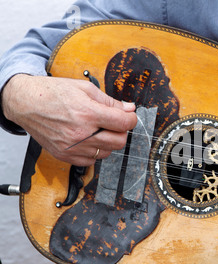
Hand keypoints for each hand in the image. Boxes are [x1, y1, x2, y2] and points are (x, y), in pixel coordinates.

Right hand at [1, 74, 137, 165]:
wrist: (26, 103)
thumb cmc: (53, 93)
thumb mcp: (85, 88)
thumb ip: (110, 101)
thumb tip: (129, 109)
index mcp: (88, 113)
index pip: (124, 123)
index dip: (131, 119)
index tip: (129, 117)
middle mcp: (81, 133)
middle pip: (119, 141)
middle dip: (121, 132)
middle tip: (115, 123)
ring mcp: (73, 147)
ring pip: (107, 152)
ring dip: (108, 142)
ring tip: (98, 130)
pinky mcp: (65, 156)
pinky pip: (92, 161)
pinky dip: (94, 152)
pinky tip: (88, 140)